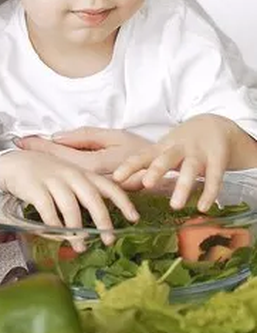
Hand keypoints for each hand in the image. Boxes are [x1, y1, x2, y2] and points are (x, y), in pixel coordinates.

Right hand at [0, 150, 137, 243]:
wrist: (16, 163)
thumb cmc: (47, 174)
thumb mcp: (71, 177)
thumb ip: (86, 192)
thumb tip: (104, 219)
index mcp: (84, 174)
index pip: (109, 186)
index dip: (123, 202)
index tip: (134, 218)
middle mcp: (72, 175)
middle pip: (92, 198)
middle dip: (103, 220)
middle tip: (109, 240)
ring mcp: (53, 181)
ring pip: (70, 207)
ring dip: (76, 230)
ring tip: (80, 246)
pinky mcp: (36, 189)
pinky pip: (48, 211)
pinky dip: (54, 226)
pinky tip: (57, 236)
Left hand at [16, 127, 151, 181]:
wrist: (162, 170)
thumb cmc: (140, 149)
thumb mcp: (114, 137)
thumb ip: (85, 138)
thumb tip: (57, 138)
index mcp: (91, 162)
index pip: (58, 152)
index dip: (39, 145)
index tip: (21, 140)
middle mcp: (88, 176)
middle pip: (57, 164)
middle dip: (37, 154)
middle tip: (18, 145)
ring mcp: (91, 185)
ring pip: (63, 174)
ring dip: (46, 163)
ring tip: (28, 156)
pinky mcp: (95, 191)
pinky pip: (73, 182)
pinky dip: (60, 174)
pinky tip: (50, 170)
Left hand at [113, 115, 242, 211]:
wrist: (215, 125)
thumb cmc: (182, 144)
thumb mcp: (163, 150)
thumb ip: (145, 165)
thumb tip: (118, 183)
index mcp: (162, 148)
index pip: (143, 156)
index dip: (130, 166)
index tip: (116, 178)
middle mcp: (179, 149)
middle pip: (166, 158)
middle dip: (157, 170)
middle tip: (147, 184)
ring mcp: (199, 154)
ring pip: (191, 169)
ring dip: (183, 186)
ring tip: (175, 206)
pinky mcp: (217, 159)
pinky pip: (214, 177)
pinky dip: (209, 193)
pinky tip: (203, 208)